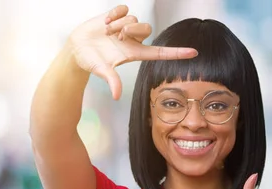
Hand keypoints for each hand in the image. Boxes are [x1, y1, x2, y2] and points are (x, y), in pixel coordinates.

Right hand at [67, 4, 197, 99]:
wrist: (77, 48)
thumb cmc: (91, 62)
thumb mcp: (101, 70)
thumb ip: (111, 80)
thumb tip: (117, 96)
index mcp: (135, 53)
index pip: (161, 52)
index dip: (177, 53)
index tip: (194, 53)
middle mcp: (134, 39)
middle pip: (146, 28)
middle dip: (131, 29)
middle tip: (116, 37)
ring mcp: (126, 26)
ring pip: (133, 18)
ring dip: (118, 24)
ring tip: (106, 32)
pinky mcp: (118, 16)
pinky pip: (124, 8)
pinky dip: (114, 14)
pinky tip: (105, 22)